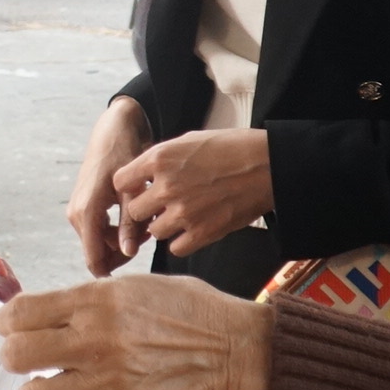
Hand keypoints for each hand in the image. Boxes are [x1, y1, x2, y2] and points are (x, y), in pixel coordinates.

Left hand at [0, 275, 271, 389]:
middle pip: (15, 356)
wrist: (236, 349)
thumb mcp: (134, 286)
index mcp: (95, 302)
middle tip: (30, 363)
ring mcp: (108, 384)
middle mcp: (94, 342)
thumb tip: (49, 314)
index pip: (19, 313)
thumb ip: (88, 299)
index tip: (15, 329)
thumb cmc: (191, 311)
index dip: (8, 323)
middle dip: (14, 360)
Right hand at [67, 97, 153, 274]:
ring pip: (101, 243)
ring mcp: (78, 211)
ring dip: (122, 241)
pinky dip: (117, 231)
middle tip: (148, 237)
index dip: (112, 273)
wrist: (114, 130)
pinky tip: (136, 219)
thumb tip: (128, 254)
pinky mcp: (83, 207)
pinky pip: (99, 231)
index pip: (94, 259)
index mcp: (87, 212)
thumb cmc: (126, 155)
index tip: (137, 277)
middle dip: (124, 252)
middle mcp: (77, 215)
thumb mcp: (133, 190)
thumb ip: (130, 224)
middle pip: (99, 254)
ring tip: (146, 225)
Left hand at [112, 128, 273, 259]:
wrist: (268, 165)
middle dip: (145, 209)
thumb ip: (162, 159)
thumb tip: (143, 175)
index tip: (140, 188)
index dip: (130, 186)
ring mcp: (184, 212)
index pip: (120, 181)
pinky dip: (182, 241)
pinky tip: (193, 228)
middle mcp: (167, 186)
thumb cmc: (231, 148)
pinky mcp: (203, 232)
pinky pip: (175, 248)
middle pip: (133, 211)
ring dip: (164, 226)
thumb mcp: (189, 141)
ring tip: (181, 216)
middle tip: (161, 206)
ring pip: (153, 232)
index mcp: (160, 158)